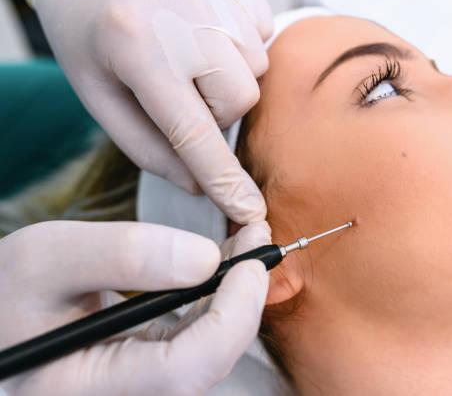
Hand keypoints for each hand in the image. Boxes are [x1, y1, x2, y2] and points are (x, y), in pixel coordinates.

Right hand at [0, 221, 268, 394]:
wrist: (2, 311)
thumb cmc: (11, 289)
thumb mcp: (50, 257)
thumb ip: (125, 254)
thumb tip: (206, 259)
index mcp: (86, 389)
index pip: (184, 370)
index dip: (231, 317)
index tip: (250, 263)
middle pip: (209, 363)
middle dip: (244, 300)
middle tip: (257, 240)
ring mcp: (140, 386)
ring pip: (210, 351)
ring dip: (236, 295)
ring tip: (246, 242)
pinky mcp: (150, 366)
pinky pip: (198, 339)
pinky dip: (216, 298)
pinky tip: (222, 262)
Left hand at [31, 0, 272, 223]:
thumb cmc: (86, 27)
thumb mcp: (97, 91)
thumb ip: (144, 143)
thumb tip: (195, 182)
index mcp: (140, 49)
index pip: (194, 133)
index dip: (223, 180)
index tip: (249, 212)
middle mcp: (188, 22)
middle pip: (239, 102)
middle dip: (216, 112)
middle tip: (179, 90)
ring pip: (255, 71)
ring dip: (226, 79)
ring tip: (188, 53)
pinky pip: (262, 34)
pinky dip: (239, 45)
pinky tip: (204, 29)